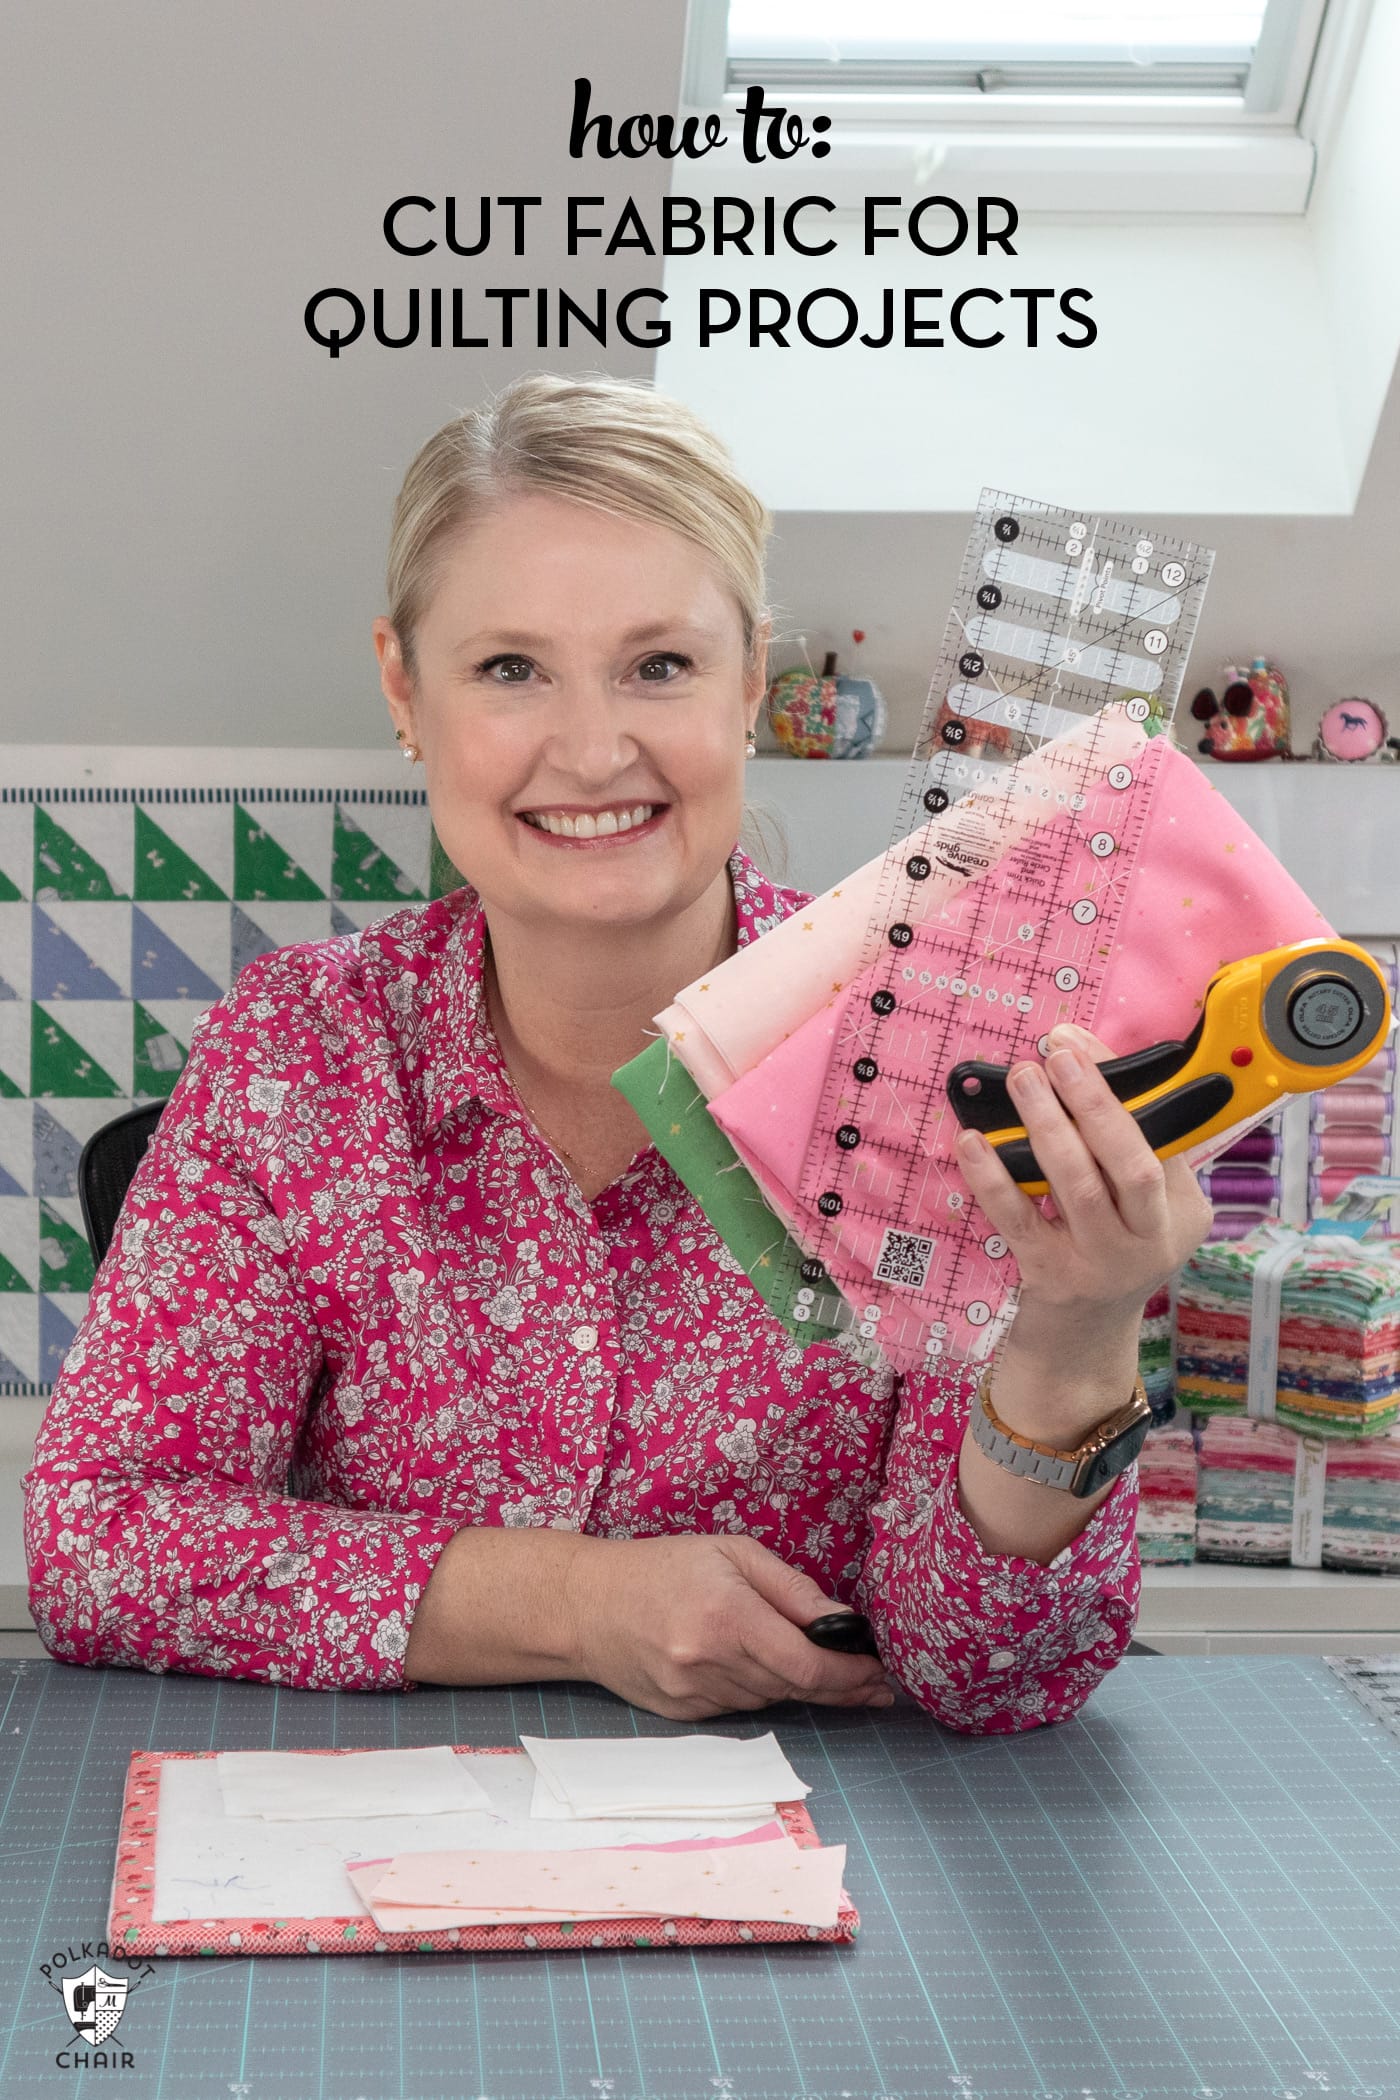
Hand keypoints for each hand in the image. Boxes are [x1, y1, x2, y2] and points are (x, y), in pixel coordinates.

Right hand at [569, 1534, 893, 1721]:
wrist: (585, 1605)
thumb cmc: (661, 1567)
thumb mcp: (731, 1553)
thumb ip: (790, 1589)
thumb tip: (843, 1621)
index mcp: (728, 1618)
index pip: (807, 1666)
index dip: (850, 1675)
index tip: (878, 1674)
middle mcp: (710, 1665)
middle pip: (794, 1688)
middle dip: (837, 1685)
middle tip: (872, 1682)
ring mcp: (694, 1696)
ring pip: (769, 1700)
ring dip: (798, 1686)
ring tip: (821, 1669)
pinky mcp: (683, 1714)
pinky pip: (740, 1707)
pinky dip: (759, 1690)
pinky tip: (759, 1667)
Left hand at [955, 1020, 1213, 1366]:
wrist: (1083, 1346)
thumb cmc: (1108, 1256)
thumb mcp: (1140, 1212)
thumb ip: (1125, 1156)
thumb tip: (1076, 1067)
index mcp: (1183, 1212)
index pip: (1159, 1135)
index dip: (1119, 1084)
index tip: (1077, 1043)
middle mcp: (1151, 1239)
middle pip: (1132, 1162)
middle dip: (1095, 1101)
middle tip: (1056, 1055)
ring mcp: (1102, 1264)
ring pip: (1077, 1187)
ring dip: (1047, 1126)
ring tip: (1020, 1079)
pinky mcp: (1052, 1280)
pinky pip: (1019, 1220)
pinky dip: (993, 1177)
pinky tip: (971, 1142)